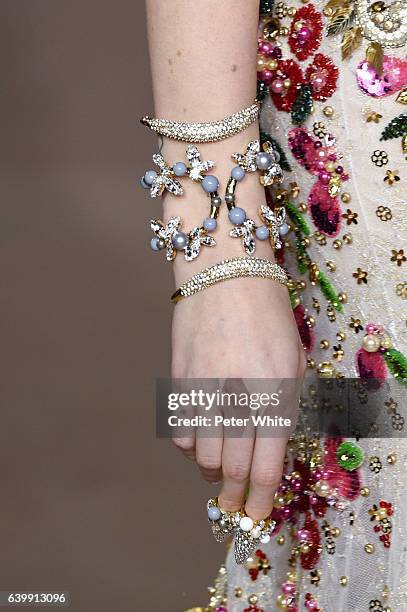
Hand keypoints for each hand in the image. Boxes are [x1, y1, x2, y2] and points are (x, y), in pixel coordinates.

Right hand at [171, 278, 305, 519]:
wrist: (224, 272)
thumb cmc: (267, 314)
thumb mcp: (293, 358)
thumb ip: (284, 406)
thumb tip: (271, 450)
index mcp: (274, 390)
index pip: (266, 464)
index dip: (262, 498)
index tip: (258, 514)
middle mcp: (238, 394)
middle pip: (233, 467)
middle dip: (236, 495)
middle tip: (236, 503)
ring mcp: (204, 388)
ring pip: (202, 455)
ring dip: (213, 471)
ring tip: (220, 467)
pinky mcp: (179, 380)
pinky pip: (179, 432)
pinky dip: (190, 446)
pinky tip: (200, 437)